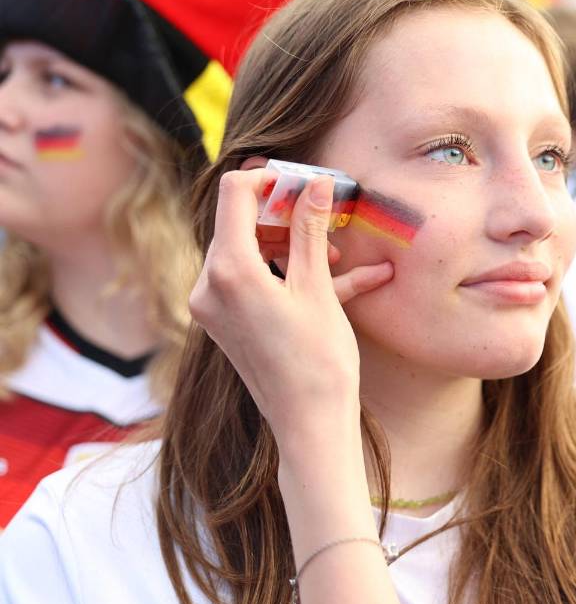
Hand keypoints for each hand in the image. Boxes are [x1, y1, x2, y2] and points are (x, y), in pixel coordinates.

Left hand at [189, 169, 393, 450]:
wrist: (309, 424)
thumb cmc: (318, 361)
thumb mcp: (318, 288)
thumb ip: (310, 230)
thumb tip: (315, 184)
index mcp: (229, 271)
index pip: (234, 194)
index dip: (269, 179)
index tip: (304, 181)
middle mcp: (209, 285)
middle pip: (240, 222)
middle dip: (285, 213)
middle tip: (325, 211)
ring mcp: (213, 306)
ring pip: (250, 251)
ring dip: (291, 244)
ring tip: (338, 256)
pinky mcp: (225, 322)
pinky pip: (253, 280)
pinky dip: (287, 273)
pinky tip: (338, 278)